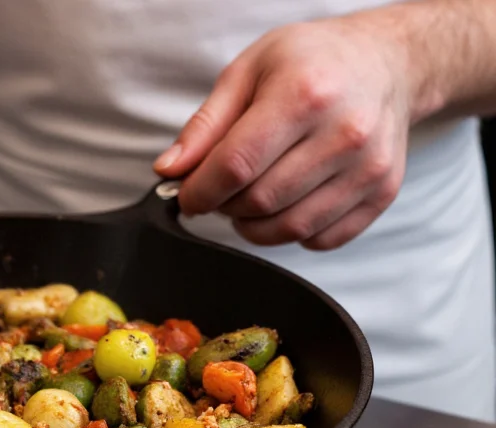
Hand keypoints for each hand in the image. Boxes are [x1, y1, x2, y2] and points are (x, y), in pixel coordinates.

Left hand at [154, 16, 409, 249]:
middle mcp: (345, 132)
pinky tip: (285, 204)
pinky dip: (292, 233)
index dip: (200, 191)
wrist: (384, 62)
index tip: (186, 196)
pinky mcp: (383, 192)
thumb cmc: (311, 61)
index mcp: (305, 94)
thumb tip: (170, 171)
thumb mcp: (247, 71)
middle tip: (219, 190)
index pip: (236, 166)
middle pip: (260, 201)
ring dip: (253, 225)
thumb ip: (205, 125)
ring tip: (247, 199)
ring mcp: (369, 167)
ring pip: (290, 228)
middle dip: (225, 206)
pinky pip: (322, 239)